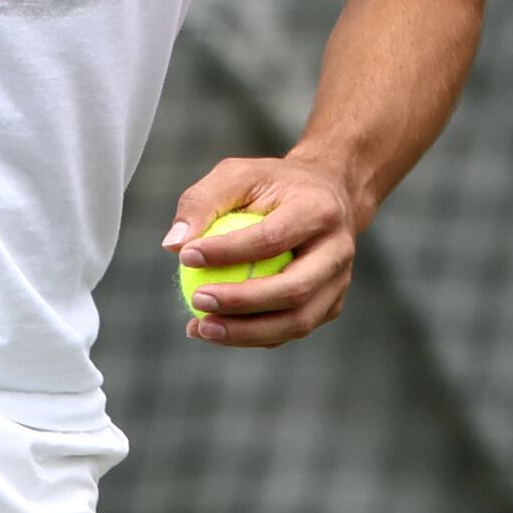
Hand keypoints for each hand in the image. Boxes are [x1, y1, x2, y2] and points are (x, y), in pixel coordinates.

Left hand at [161, 153, 366, 347]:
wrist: (325, 195)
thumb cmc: (271, 184)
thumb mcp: (235, 175)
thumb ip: (202, 202)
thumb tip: (173, 244)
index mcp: (319, 210)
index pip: (273, 238)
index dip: (228, 252)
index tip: (186, 257)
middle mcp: (338, 249)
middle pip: (295, 289)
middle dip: (242, 302)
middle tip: (197, 300)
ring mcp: (339, 281)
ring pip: (298, 321)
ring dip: (247, 332)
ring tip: (201, 327)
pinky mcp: (330, 303)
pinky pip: (290, 329)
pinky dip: (252, 337)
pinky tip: (212, 331)